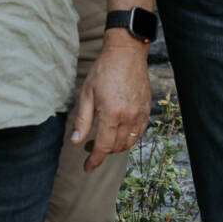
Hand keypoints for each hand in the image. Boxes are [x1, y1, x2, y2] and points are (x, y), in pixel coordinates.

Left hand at [70, 34, 151, 170]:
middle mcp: (129, 117)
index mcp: (112, 114)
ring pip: (128, 142)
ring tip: (103, 138)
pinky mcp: (147, 109)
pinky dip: (128, 138)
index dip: (94, 160)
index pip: (103, 147)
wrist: (127, 53)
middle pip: (116, 147)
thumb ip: (82, 120)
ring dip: (115, 146)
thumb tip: (76, 142)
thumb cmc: (104, 70)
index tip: (87, 168)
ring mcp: (140, 114)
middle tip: (89, 145)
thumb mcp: (86, 94)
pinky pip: (139, 133)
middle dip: (102, 152)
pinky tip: (118, 131)